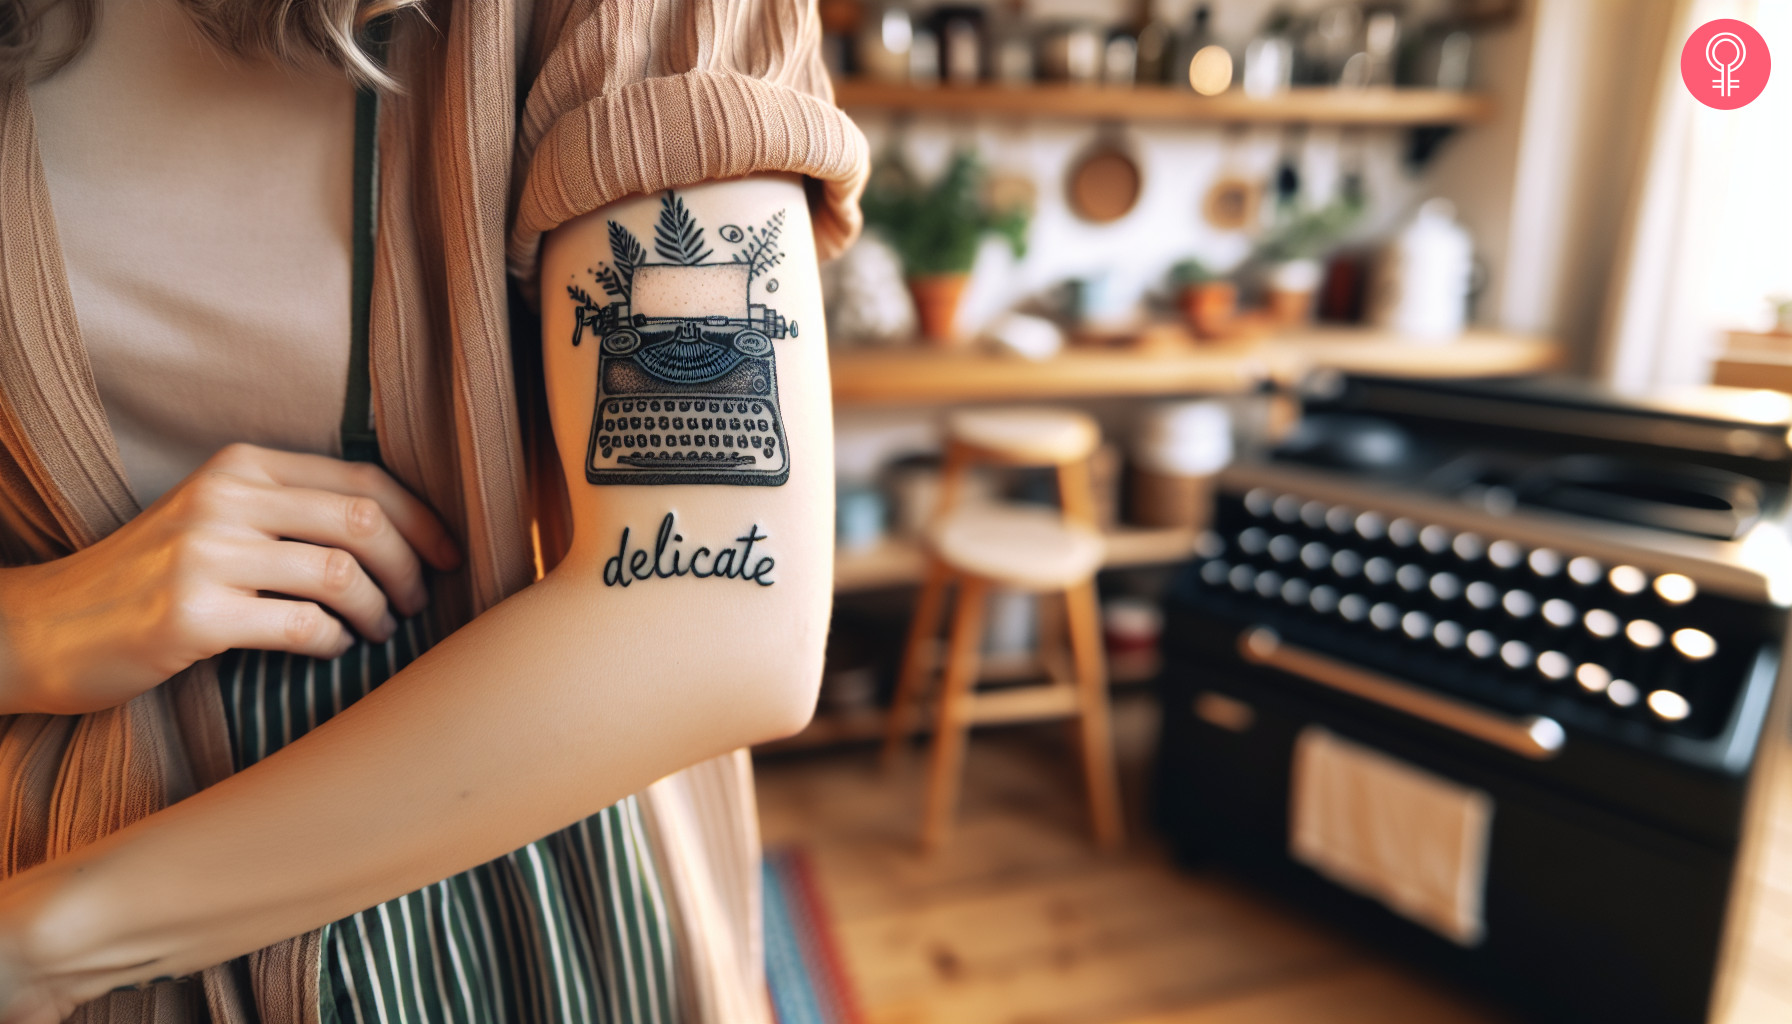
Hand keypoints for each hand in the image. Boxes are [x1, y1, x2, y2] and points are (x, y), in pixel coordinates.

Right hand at [0, 444, 460, 715]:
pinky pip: (304, 626)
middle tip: (418, 603)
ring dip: (380, 611)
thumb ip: (291, 510)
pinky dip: (334, 641)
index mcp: (241, 465)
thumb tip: (401, 529)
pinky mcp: (194, 617)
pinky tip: (331, 648)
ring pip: (343, 574)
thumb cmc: (149, 578)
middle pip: (364, 522)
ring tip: (380, 630)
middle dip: (412, 568)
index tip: (451, 556)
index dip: (423, 520)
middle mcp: (226, 499)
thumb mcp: (216, 517)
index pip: (364, 478)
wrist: (45, 627)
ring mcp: (206, 555)